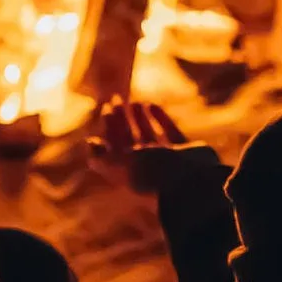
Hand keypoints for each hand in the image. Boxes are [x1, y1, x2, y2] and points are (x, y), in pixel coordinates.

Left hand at [89, 102, 222, 195]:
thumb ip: (102, 157)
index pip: (114, 145)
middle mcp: (146, 164)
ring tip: (135, 102)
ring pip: (149, 135)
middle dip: (121, 119)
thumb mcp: (121, 167)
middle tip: (117, 98)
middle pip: (129, 138)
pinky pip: (170, 132)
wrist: (192, 184)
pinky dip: (161, 119)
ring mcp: (166, 158)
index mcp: (129, 169)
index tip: (106, 107)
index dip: (109, 127)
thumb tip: (89, 143)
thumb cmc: (154, 175)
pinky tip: (152, 105)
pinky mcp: (184, 151)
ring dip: (140, 119)